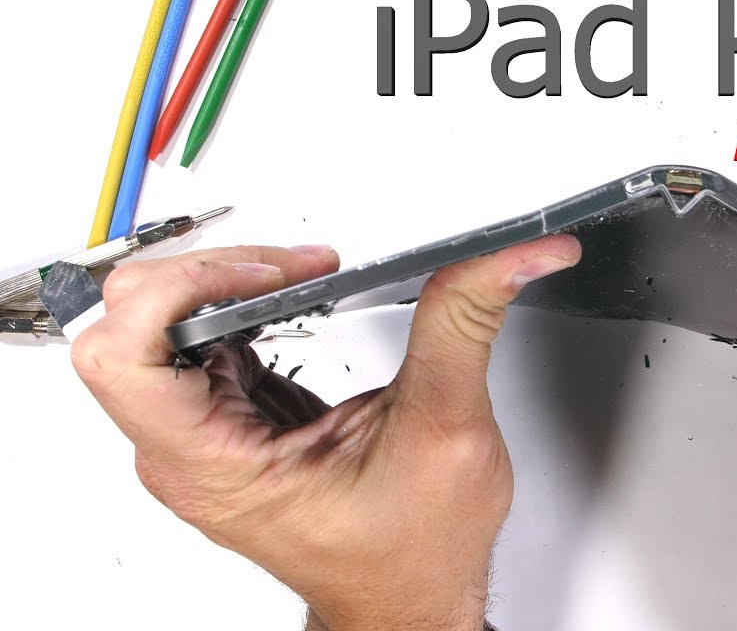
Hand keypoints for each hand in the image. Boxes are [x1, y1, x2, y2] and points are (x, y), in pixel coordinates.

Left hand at [70, 238, 581, 630]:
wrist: (411, 594)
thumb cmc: (410, 553)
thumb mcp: (446, 428)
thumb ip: (461, 325)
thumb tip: (496, 260)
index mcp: (213, 466)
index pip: (123, 355)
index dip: (183, 291)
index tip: (263, 276)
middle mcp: (190, 452)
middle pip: (133, 321)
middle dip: (211, 272)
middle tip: (289, 268)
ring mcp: (204, 435)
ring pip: (160, 320)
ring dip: (228, 280)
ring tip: (298, 274)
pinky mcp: (228, 419)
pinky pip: (201, 337)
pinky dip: (244, 301)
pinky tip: (289, 296)